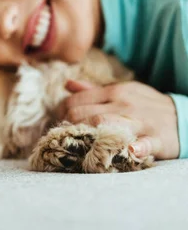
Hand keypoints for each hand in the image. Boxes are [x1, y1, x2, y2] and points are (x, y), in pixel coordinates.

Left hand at [57, 80, 178, 159]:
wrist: (183, 117)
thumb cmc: (144, 105)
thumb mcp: (122, 91)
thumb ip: (93, 90)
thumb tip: (68, 84)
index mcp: (113, 91)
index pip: (76, 100)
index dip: (62, 112)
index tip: (60, 121)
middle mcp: (124, 104)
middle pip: (84, 114)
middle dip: (68, 126)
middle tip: (65, 136)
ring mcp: (140, 122)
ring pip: (105, 124)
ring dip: (87, 135)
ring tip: (78, 143)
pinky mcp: (157, 139)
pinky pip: (145, 143)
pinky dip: (136, 147)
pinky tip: (128, 150)